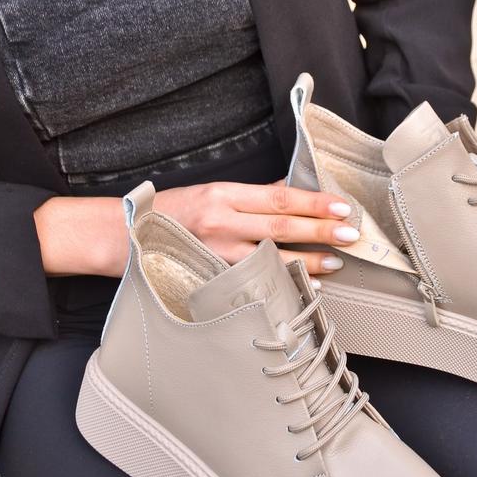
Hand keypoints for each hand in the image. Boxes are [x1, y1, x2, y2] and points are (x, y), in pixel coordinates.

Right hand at [154, 181, 358, 274]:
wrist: (126, 237)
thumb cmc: (173, 213)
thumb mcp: (211, 193)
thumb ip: (252, 196)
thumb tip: (291, 191)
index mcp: (223, 195)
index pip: (278, 197)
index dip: (312, 203)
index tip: (340, 206)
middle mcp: (221, 222)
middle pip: (280, 226)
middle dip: (319, 230)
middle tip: (350, 234)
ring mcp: (217, 253)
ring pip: (270, 257)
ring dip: (307, 261)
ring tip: (335, 262)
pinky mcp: (212, 278)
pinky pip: (254, 281)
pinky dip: (281, 282)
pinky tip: (303, 285)